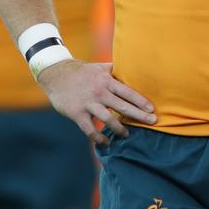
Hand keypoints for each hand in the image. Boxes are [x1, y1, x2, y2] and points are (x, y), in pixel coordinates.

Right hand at [36, 61, 155, 143]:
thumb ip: (114, 70)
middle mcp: (99, 92)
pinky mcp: (76, 113)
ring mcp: (88, 103)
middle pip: (123, 106)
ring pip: (108, 120)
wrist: (55, 74)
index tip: (152, 109)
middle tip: (153, 122)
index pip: (128, 92)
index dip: (141, 101)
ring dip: (120, 129)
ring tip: (127, 134)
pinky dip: (98, 138)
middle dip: (139, 115)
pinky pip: (90, 129)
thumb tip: (133, 67)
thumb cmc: (81, 71)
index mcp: (106, 80)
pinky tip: (105, 142)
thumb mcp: (99, 67)